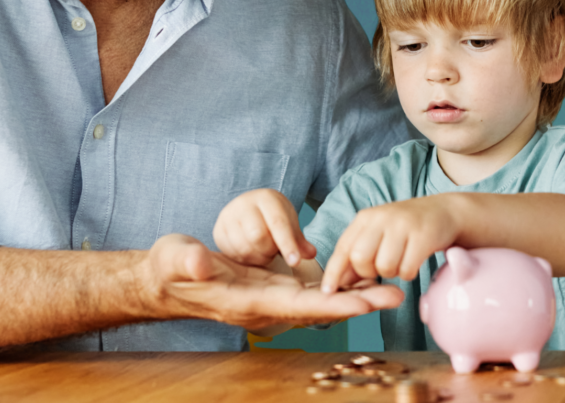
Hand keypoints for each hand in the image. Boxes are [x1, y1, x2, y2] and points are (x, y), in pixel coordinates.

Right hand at [139, 234, 403, 329]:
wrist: (167, 279)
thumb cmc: (170, 267)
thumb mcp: (175, 258)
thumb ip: (189, 261)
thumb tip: (202, 263)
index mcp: (246, 300)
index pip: (295, 304)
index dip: (331, 303)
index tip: (365, 301)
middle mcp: (264, 305)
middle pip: (318, 307)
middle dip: (357, 302)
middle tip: (396, 294)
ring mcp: (269, 299)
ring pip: (319, 301)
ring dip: (354, 296)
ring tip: (390, 288)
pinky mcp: (271, 289)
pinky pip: (310, 292)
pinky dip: (336, 288)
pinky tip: (359, 280)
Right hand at [213, 189, 315, 266]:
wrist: (249, 208)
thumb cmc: (274, 218)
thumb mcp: (290, 224)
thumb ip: (300, 241)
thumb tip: (311, 254)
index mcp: (267, 198)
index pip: (278, 223)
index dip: (287, 245)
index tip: (295, 263)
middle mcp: (244, 203)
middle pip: (258, 237)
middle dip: (269, 251)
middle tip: (273, 251)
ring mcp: (228, 216)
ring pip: (244, 247)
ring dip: (257, 258)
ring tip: (263, 252)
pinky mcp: (218, 230)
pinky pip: (231, 254)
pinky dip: (244, 260)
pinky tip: (251, 254)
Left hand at [321, 195, 460, 292]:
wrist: (444, 212)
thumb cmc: (406, 228)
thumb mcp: (379, 233)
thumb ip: (358, 253)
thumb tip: (338, 282)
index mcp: (366, 218)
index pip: (343, 247)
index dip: (334, 272)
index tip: (327, 292)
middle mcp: (381, 218)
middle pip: (360, 258)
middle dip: (368, 273)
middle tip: (381, 269)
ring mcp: (403, 225)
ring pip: (384, 266)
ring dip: (391, 273)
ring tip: (400, 262)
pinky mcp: (423, 236)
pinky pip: (406, 270)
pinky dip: (408, 273)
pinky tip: (413, 262)